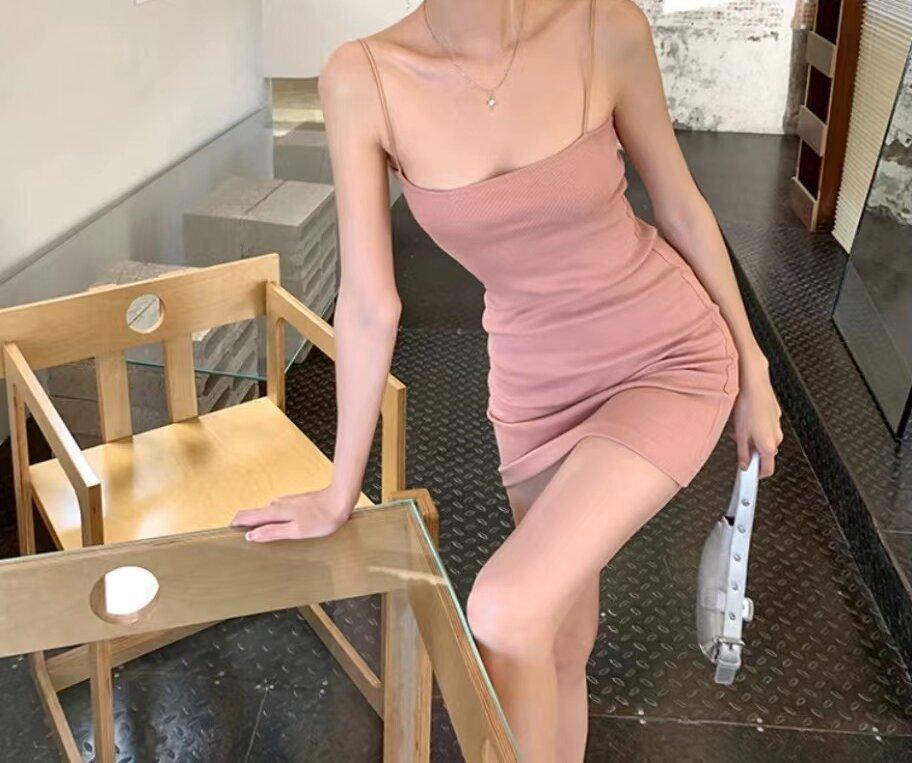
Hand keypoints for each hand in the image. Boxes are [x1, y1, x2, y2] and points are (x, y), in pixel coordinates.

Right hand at [230, 485, 354, 542]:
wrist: (340, 500)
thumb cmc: (321, 518)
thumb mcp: (296, 530)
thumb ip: (272, 532)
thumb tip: (250, 535)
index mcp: (275, 512)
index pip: (246, 515)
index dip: (235, 523)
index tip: (227, 533)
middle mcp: (278, 504)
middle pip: (255, 514)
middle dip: (246, 525)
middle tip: (240, 540)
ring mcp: (287, 503)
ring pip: (268, 514)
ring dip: (262, 523)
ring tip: (259, 538)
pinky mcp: (297, 503)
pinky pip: (280, 513)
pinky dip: (275, 521)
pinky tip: (281, 529)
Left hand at [729, 354, 782, 479]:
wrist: (753, 382)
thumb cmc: (747, 404)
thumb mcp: (739, 434)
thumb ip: (742, 453)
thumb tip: (744, 464)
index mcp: (769, 445)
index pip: (768, 469)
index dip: (756, 476)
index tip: (749, 477)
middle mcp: (776, 436)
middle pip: (765, 453)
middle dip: (752, 452)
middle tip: (738, 446)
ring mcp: (777, 424)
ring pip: (764, 438)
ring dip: (752, 438)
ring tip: (739, 428)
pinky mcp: (774, 413)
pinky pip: (765, 426)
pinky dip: (755, 426)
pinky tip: (744, 417)